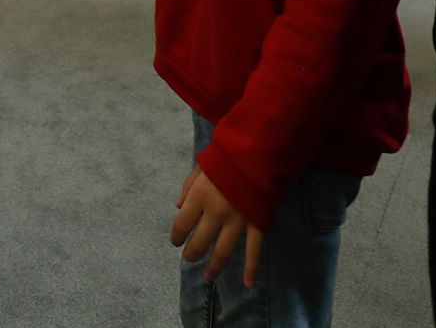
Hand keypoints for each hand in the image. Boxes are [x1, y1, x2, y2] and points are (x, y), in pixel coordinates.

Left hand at [172, 166, 263, 287]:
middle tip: (189, 258)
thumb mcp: (202, 163)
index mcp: (200, 196)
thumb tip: (178, 205)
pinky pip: (253, 250)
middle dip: (192, 253)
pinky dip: (252, 269)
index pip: (181, 224)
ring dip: (214, 266)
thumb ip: (189, 185)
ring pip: (222, 252)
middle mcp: (216, 213)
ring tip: (208, 275)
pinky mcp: (256, 224)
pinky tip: (248, 284)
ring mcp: (237, 221)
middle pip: (200, 242)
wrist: (260, 151)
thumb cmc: (228, 155)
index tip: (176, 241)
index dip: (176, 236)